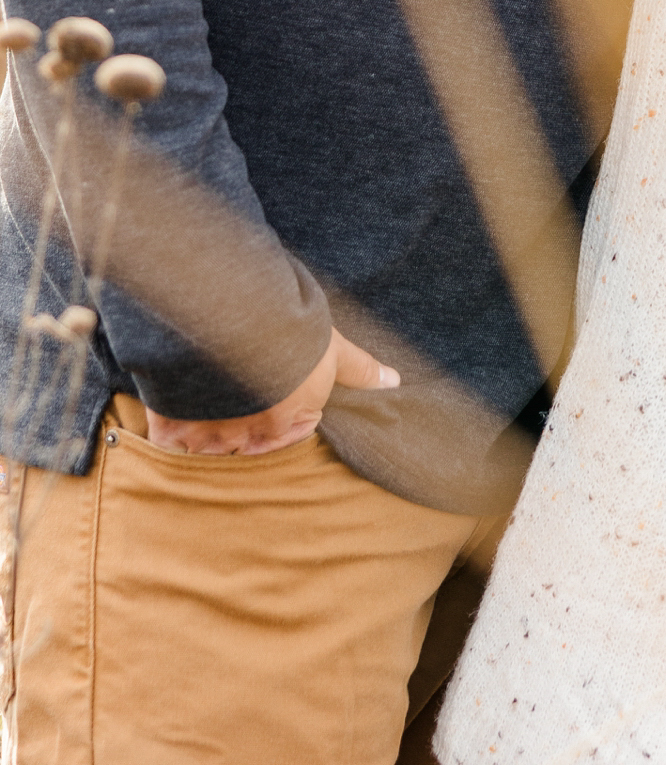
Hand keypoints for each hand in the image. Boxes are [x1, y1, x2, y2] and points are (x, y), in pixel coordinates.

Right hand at [143, 326, 398, 456]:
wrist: (235, 318)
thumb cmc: (291, 332)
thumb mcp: (332, 347)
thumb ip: (360, 369)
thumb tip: (395, 381)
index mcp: (287, 422)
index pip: (290, 432)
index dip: (287, 408)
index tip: (278, 384)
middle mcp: (248, 438)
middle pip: (247, 442)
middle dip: (247, 423)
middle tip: (240, 392)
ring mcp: (208, 437)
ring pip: (210, 446)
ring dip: (209, 428)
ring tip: (208, 396)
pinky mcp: (171, 431)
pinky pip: (171, 445)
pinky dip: (173, 434)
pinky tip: (176, 409)